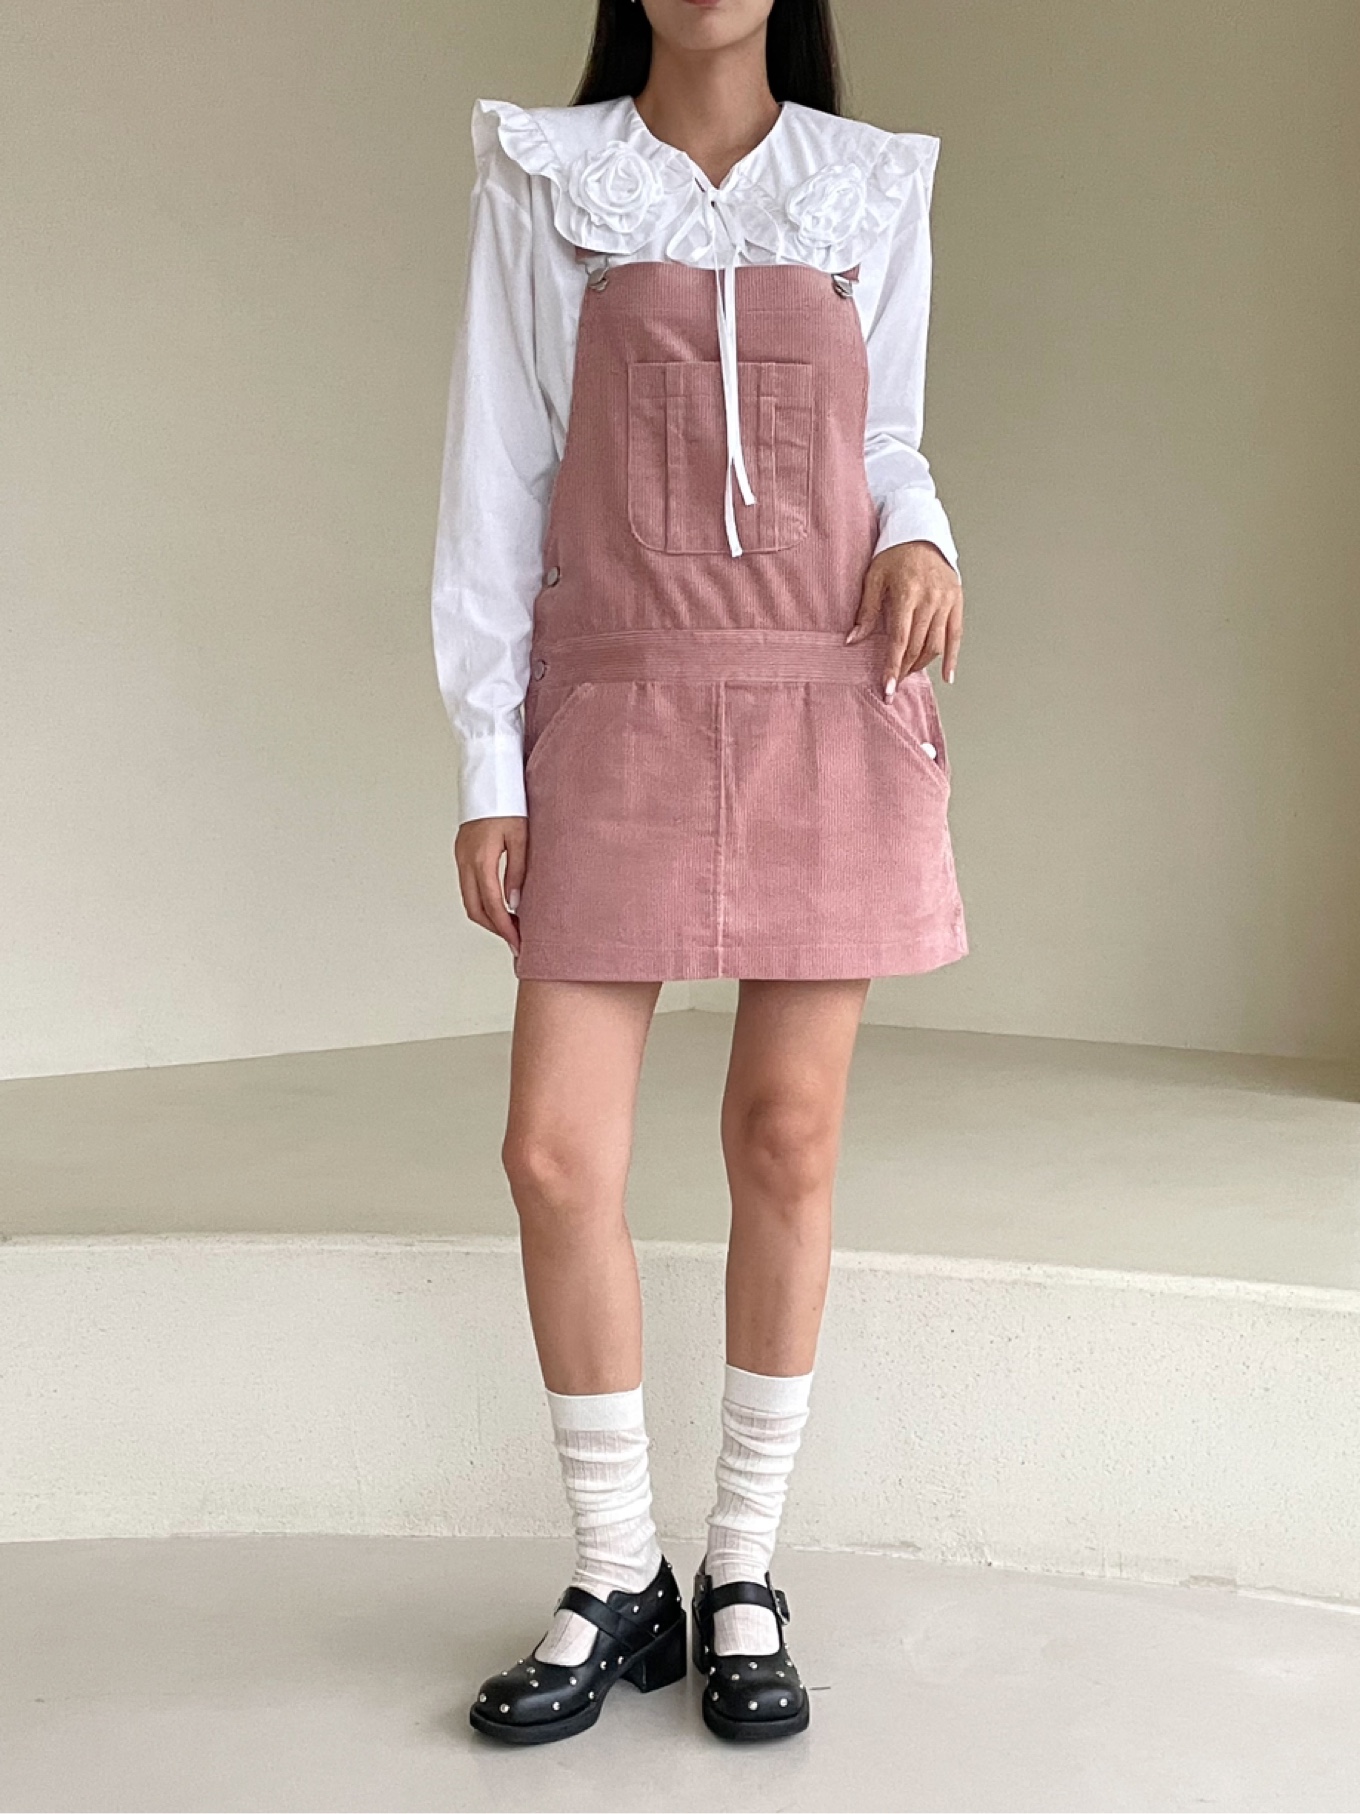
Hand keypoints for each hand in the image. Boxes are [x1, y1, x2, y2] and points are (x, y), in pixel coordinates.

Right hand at [454, 815, 526, 954]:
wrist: (488, 777)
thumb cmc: (508, 801)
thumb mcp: (520, 837)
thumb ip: (518, 872)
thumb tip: (515, 903)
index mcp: (480, 859)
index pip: (491, 904)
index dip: (504, 928)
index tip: (517, 943)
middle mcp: (465, 861)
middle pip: (474, 909)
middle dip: (494, 928)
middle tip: (515, 939)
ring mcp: (461, 857)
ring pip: (469, 899)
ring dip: (487, 916)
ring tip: (510, 925)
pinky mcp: (462, 853)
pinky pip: (468, 886)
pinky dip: (482, 901)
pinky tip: (499, 904)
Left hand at [845, 539, 963, 695]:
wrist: (920, 533)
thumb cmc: (894, 555)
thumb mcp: (874, 578)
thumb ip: (866, 611)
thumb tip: (852, 640)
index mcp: (908, 594)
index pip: (900, 639)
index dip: (893, 666)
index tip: (888, 687)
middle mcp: (930, 599)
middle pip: (918, 645)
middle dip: (905, 670)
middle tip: (894, 686)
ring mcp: (946, 601)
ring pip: (937, 644)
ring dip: (922, 665)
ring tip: (908, 674)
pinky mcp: (957, 601)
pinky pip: (956, 635)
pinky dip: (952, 657)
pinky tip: (947, 676)